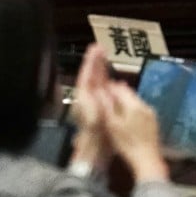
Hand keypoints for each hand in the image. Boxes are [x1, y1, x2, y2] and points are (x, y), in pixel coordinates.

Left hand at [67, 44, 112, 171]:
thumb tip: (102, 85)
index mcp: (84, 95)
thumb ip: (96, 99)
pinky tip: (111, 79)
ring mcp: (92, 102)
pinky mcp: (99, 108)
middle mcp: (86, 96)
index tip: (95, 47)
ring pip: (96, 81)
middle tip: (100, 47)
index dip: (91, 60)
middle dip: (95, 61)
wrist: (94, 150)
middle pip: (91, 75)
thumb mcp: (95, 115)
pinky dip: (105, 81)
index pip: (87, 73)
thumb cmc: (95, 132)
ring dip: (100, 69)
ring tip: (105, 57)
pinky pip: (102, 90)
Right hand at [96, 82, 167, 181]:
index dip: (110, 87)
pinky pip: (141, 110)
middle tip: (106, 96)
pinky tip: (127, 118)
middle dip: (118, 93)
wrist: (147, 160)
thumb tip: (100, 92)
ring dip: (125, 101)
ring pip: (135, 101)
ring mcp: (150, 114)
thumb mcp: (112, 125)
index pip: (120, 89)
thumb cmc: (127, 144)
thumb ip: (106, 107)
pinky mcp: (153, 122)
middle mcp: (144, 105)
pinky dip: (132, 109)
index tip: (101, 88)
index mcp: (134, 105)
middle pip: (129, 94)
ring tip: (115, 107)